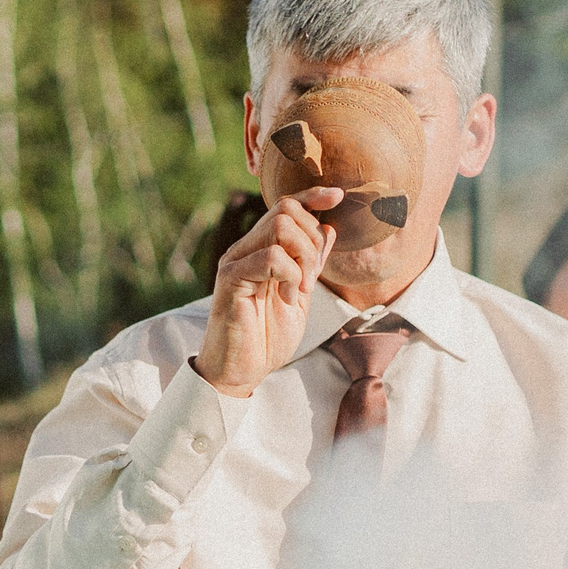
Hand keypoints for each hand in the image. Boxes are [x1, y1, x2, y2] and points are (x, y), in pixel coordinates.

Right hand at [195, 194, 335, 397]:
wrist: (239, 372)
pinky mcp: (230, 280)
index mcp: (259, 250)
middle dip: (312, 238)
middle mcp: (244, 250)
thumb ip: (311, 264)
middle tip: (310, 277)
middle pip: (284, 209)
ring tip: (298, 289)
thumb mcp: (299, 297)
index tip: (337, 196)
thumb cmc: (265, 339)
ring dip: (303, 257)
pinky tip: (287, 297)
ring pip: (279, 227)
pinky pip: (269, 257)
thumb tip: (329, 228)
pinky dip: (289, 274)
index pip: (284, 206)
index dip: (311, 196)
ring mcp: (235, 262)